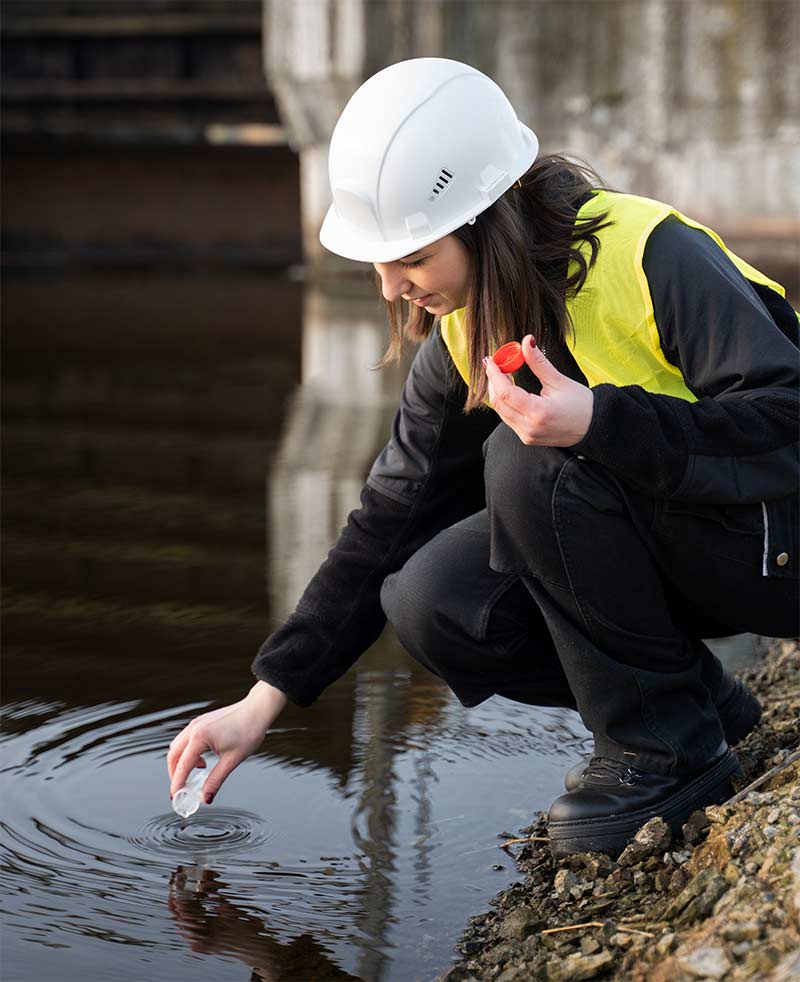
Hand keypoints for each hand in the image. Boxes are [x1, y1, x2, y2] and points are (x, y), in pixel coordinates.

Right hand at [167, 681, 287, 803]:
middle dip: (175, 773)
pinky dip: (188, 752)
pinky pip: (186, 739)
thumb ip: (216, 780)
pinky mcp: (201, 721)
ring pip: (178, 746)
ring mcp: (197, 723)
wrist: (257, 709)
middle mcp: (194, 728)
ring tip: (197, 772)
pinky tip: (202, 759)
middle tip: (182, 788)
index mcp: (200, 737)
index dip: (177, 784)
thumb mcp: (232, 760)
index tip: (176, 797)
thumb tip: (206, 797)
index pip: (182, 766)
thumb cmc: (248, 730)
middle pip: (173, 755)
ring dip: (181, 762)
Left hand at [484, 334, 593, 446]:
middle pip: (498, 402)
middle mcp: (529, 428)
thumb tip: (526, 342)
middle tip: (494, 364)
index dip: (495, 375)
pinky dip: (505, 403)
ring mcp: (526, 435)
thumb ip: (539, 362)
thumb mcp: (559, 381)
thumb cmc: (581, 406)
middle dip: (493, 381)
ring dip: (497, 392)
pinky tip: (508, 390)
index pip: (505, 393)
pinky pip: (508, 418)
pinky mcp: (526, 438)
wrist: (592, 428)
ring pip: (501, 411)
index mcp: (538, 413)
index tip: (491, 360)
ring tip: (500, 374)